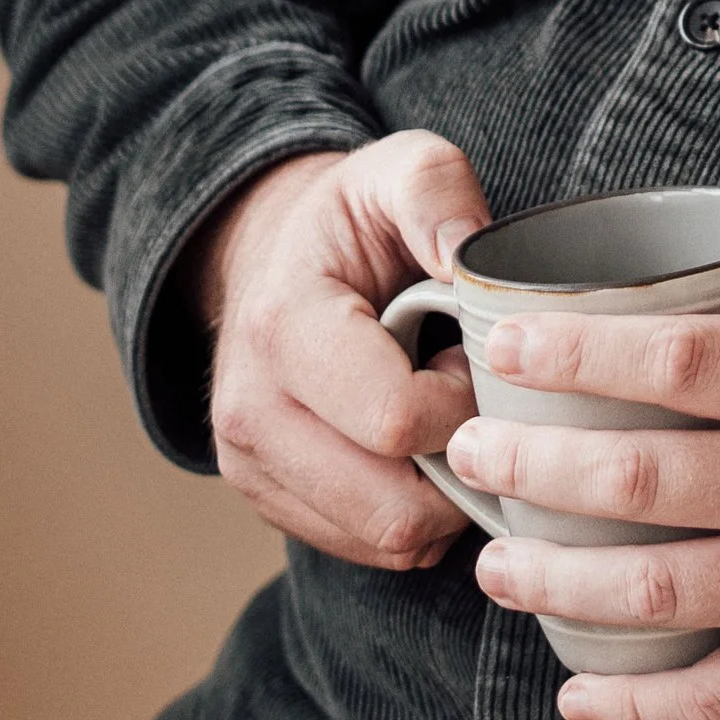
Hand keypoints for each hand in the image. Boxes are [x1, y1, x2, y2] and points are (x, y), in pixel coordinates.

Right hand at [191, 133, 492, 568]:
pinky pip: (373, 550)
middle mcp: (251, 410)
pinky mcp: (269, 501)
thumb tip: (468, 255)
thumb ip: (439, 193)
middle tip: (468, 399)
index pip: (395, 420)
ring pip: (387, 541)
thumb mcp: (400, 169)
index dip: (462, 398)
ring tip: (445, 421)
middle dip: (460, 461)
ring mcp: (251, 466)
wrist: (273, 258)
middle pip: (394, 507)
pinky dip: (419, 515)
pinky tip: (422, 451)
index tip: (468, 355)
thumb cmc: (353, 219)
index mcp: (284, 327)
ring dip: (443, 494)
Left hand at [450, 267, 719, 719]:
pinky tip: (582, 699)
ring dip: (557, 582)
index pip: (678, 355)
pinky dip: (641, 707)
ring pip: (657, 592)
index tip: (508, 343)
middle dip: (535, 466)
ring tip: (498, 565)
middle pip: (641, 475)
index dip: (577, 351)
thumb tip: (707, 279)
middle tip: (472, 454)